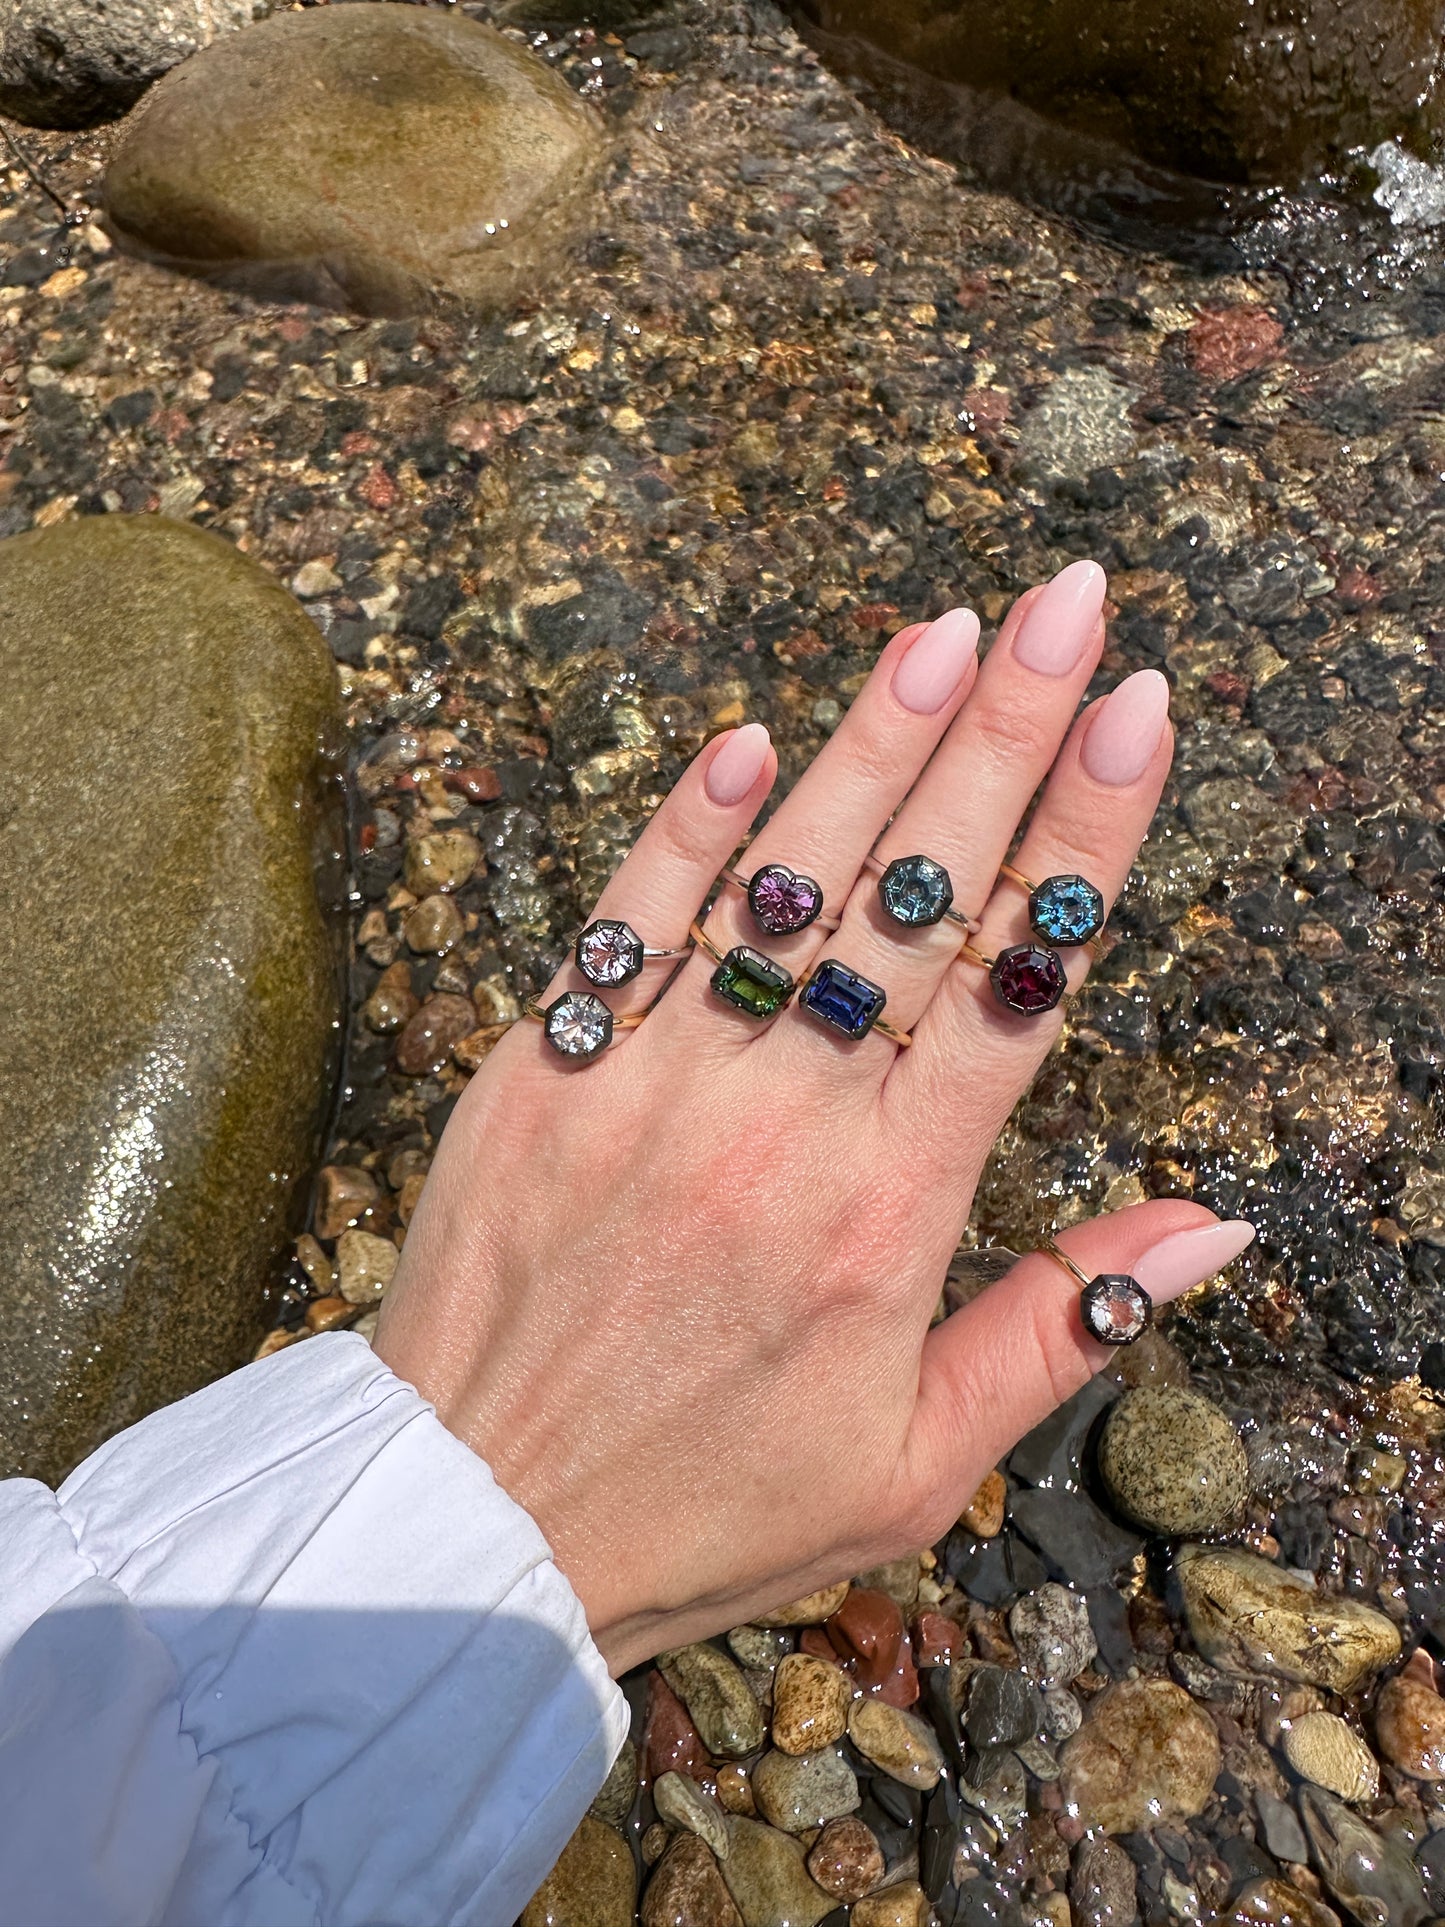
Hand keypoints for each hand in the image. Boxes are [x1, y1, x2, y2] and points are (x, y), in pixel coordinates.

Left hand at [375, 561, 1253, 1674]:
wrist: (474, 1525)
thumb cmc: (709, 1507)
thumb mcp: (915, 1463)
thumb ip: (1062, 1326)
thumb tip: (1216, 1223)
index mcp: (888, 1216)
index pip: (1013, 987)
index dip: (1085, 836)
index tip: (1137, 709)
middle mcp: (778, 1127)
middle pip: (914, 898)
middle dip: (1005, 731)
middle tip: (1070, 599)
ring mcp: (648, 1086)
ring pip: (781, 884)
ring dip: (871, 744)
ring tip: (950, 629)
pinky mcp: (538, 1072)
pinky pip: (623, 923)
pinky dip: (686, 827)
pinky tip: (751, 737)